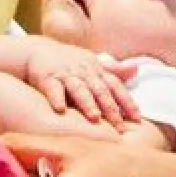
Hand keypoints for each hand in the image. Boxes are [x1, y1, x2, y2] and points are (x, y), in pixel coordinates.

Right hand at [15, 37, 139, 124]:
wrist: (37, 50)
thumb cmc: (69, 61)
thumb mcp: (92, 63)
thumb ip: (112, 70)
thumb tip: (136, 70)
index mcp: (96, 69)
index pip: (116, 85)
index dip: (127, 101)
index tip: (137, 118)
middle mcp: (84, 71)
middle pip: (100, 90)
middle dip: (111, 108)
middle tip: (120, 126)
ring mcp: (65, 73)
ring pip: (79, 89)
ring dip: (87, 103)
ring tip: (95, 118)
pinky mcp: (47, 77)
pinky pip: (53, 88)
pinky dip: (56, 98)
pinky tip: (60, 110)